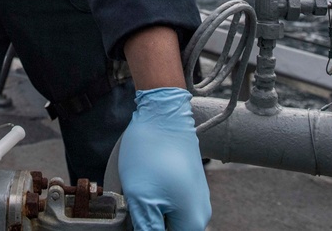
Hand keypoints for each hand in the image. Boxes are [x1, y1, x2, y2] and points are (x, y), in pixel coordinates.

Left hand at [118, 87, 210, 229]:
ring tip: (135, 194)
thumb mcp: (142, 199)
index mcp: (193, 222)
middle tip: (132, 206)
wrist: (162, 113)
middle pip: (169, 229)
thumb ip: (147, 228)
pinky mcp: (186, 183)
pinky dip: (153, 199)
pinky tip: (142, 184)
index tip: (135, 218)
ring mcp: (194, 196)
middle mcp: (199, 212)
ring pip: (167, 217)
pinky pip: (169, 202)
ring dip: (149, 212)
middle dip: (148, 222)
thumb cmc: (153, 153)